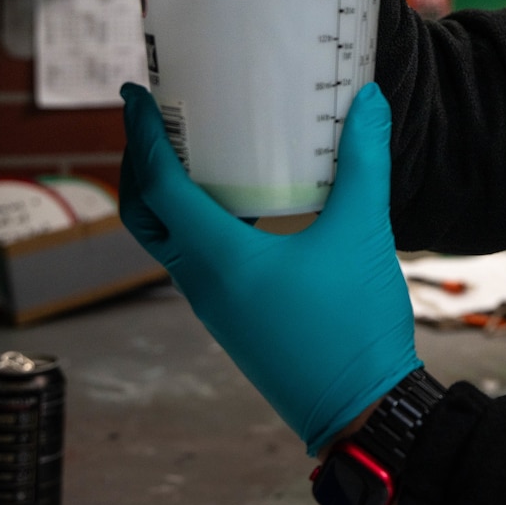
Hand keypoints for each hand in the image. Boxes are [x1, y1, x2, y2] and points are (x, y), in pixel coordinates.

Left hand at [118, 81, 418, 454]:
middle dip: (139, 163)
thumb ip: (364, 163)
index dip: (143, 136)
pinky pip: (193, 258)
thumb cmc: (354, 328)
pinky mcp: (233, 317)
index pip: (159, 187)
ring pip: (166, 239)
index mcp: (220, 258)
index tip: (137, 94)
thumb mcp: (363, 235)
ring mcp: (214, 304)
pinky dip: (193, 220)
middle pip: (144, 215)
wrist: (363, 410)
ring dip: (163, 193)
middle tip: (153, 119)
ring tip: (188, 151)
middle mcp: (202, 281)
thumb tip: (368, 100)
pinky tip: (236, 202)